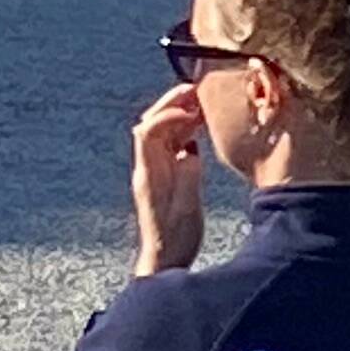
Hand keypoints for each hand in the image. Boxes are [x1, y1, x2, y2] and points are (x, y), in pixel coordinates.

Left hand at [130, 84, 209, 275]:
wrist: (164, 260)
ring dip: (179, 113)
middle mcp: (148, 168)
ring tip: (202, 102)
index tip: (192, 111)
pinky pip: (170, 142)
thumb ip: (188, 177)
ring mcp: (154, 170)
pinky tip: (200, 125)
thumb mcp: (187, 209)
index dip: (168, 115)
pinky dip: (184, 127)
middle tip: (196, 90)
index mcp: (149, 174)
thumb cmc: (176, 240)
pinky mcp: (164, 174)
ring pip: (161, 130)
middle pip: (151, 123)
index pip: (148, 131)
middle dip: (171, 103)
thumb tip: (191, 149)